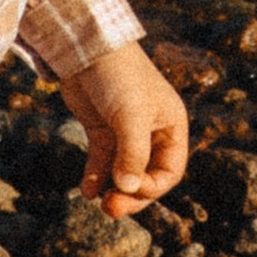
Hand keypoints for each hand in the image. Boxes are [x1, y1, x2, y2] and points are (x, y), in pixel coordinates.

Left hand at [59, 41, 188, 208]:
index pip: (170, 170)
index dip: (152, 187)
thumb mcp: (131, 116)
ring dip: (112, 189)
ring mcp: (125, 132)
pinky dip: (95, 176)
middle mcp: (152, 132)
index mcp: (171, 126)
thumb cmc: (118, 77)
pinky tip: (85, 188)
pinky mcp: (103, 129)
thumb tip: (129, 190)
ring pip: (123, 172)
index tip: (130, 190)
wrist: (85, 47)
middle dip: (131, 195)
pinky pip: (102, 162)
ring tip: (96, 201)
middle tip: (111, 209)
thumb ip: (132, 155)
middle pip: (147, 176)